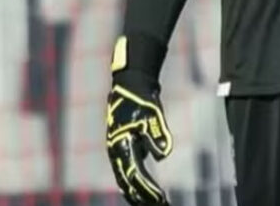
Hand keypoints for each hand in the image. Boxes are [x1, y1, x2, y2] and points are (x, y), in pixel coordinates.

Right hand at [106, 37, 173, 204]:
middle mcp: (117, 152)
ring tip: (154, 204)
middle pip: (128, 182)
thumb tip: (162, 156)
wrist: (130, 86)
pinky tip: (145, 193)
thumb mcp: (151, 115)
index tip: (160, 199)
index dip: (148, 189)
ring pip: (126, 180)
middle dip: (143, 197)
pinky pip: (128, 172)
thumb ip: (157, 135)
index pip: (135, 174)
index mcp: (121, 146)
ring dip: (139, 194)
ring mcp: (119, 151)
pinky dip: (136, 184)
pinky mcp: (124, 148)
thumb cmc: (141, 100)